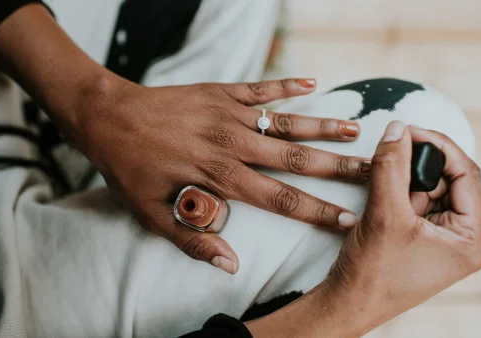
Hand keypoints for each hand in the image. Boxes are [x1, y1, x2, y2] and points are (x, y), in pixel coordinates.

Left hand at [0, 5, 368, 273]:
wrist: (106, 116)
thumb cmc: (129, 168)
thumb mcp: (152, 214)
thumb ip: (194, 240)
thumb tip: (231, 264)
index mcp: (220, 177)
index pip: (281, 199)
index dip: (318, 212)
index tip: (350, 220)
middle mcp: (232, 144)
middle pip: (296, 160)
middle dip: (338, 169)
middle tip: (373, 172)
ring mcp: (229, 114)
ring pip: (286, 122)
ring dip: (322, 128)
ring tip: (356, 132)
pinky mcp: (221, 91)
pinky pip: (260, 87)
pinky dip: (287, 84)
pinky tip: (312, 83)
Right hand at [246, 121, 480, 336]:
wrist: (349, 303)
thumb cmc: (372, 274)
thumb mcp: (384, 214)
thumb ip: (391, 166)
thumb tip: (397, 128)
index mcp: (475, 238)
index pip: (467, 173)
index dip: (437, 145)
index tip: (407, 129)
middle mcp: (468, 237)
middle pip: (450, 177)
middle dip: (417, 165)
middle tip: (390, 153)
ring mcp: (449, 237)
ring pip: (431, 186)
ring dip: (405, 178)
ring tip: (382, 185)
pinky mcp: (428, 236)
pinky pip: (419, 199)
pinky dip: (400, 190)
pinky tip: (383, 197)